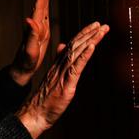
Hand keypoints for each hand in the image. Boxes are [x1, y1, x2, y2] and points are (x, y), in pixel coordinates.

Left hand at [10, 0, 51, 85]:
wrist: (22, 68)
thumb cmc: (26, 61)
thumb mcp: (30, 49)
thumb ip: (30, 34)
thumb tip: (29, 19)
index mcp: (34, 27)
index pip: (39, 7)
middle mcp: (35, 25)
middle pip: (41, 4)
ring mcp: (38, 29)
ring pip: (42, 9)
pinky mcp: (41, 34)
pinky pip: (45, 17)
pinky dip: (47, 8)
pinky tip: (47, 5)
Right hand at [17, 21, 108, 138]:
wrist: (35, 113)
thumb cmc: (46, 100)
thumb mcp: (54, 78)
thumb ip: (60, 61)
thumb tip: (63, 46)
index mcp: (58, 65)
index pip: (72, 45)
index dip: (83, 34)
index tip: (94, 26)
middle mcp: (60, 66)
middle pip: (76, 45)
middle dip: (90, 34)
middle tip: (103, 24)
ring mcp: (63, 74)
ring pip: (77, 52)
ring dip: (90, 40)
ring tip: (101, 30)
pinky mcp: (66, 84)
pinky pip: (76, 67)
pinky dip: (85, 55)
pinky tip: (92, 46)